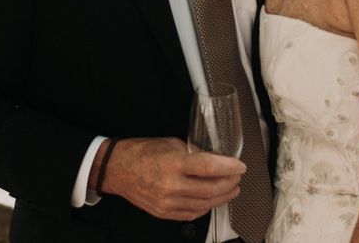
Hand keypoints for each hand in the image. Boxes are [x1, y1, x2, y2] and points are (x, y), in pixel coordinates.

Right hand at [93, 137, 245, 220]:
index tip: (241, 166)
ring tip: (232, 189)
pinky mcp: (163, 213)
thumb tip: (214, 157)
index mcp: (174, 163)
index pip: (209, 168)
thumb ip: (194, 152)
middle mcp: (171, 185)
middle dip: (230, 183)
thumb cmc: (143, 152)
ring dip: (222, 197)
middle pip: (211, 189)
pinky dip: (206, 207)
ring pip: (204, 204)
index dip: (229, 168)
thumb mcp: (172, 143)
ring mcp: (167, 202)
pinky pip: (191, 214)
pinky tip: (213, 200)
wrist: (117, 169)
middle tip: (239, 177)